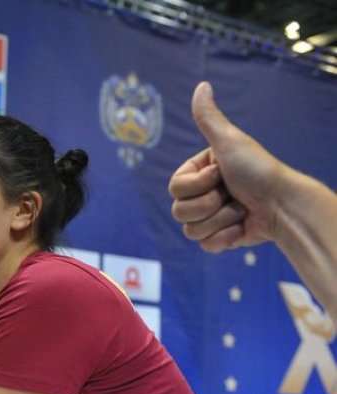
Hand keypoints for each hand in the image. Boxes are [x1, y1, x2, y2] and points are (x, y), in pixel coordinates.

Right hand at [168, 81, 287, 252]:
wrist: (284, 205)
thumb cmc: (258, 170)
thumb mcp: (230, 141)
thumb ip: (208, 118)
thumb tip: (201, 85)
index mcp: (199, 173)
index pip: (174, 188)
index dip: (197, 185)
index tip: (221, 174)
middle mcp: (202, 194)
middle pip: (179, 211)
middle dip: (209, 204)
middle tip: (232, 194)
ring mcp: (210, 217)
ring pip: (190, 230)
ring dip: (220, 220)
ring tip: (241, 210)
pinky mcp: (219, 238)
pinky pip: (204, 245)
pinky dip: (226, 237)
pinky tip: (242, 227)